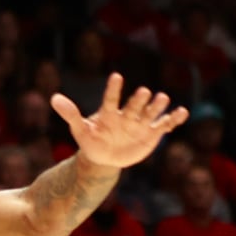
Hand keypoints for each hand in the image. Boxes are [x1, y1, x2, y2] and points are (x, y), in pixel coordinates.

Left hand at [50, 74, 188, 168]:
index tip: (116, 77)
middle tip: (144, 92)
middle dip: (138, 100)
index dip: (113, 89)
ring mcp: (141, 123)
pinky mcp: (152, 133)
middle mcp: (127, 115)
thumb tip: (54, 98)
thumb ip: (70, 114)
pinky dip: (174, 119)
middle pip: (134, 106)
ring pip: (150, 112)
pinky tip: (182, 112)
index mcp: (109, 113)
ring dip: (157, 106)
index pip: (110, 99)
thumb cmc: (91, 141)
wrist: (104, 158)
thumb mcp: (80, 130)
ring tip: (163, 98)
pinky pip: (165, 124)